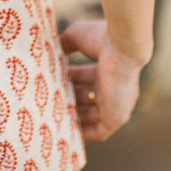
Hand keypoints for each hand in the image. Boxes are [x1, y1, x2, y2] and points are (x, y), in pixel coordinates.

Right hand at [59, 19, 145, 141]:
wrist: (121, 46)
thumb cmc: (101, 38)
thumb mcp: (76, 36)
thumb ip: (65, 43)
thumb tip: (54, 49)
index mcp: (109, 68)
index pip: (87, 77)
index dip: (69, 80)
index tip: (52, 81)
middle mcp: (114, 88)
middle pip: (88, 98)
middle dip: (69, 99)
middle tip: (49, 100)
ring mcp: (117, 104)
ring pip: (92, 116)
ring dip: (73, 117)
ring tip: (52, 117)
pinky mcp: (117, 117)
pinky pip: (99, 132)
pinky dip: (83, 133)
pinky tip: (66, 131)